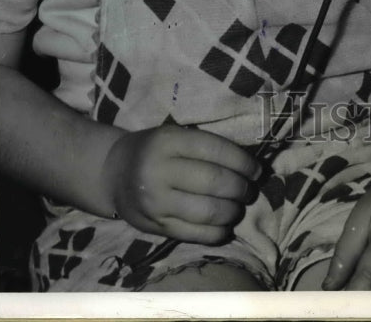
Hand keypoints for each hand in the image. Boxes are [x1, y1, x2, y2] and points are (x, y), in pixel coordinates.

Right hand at [103, 125, 261, 243]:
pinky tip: (225, 226)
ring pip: (207, 211)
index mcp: (168, 141)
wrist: (113, 173)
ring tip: (238, 208)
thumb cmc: (155, 150)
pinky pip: (195, 234)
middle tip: (249, 190)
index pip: (215, 150)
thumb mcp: (175, 136)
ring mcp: (156, 202)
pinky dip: (217, 233)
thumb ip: (206, 147)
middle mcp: (160, 170)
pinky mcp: (155, 226)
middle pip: (214, 182)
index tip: (257, 170)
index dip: (243, 162)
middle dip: (241, 188)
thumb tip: (249, 166)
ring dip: (232, 212)